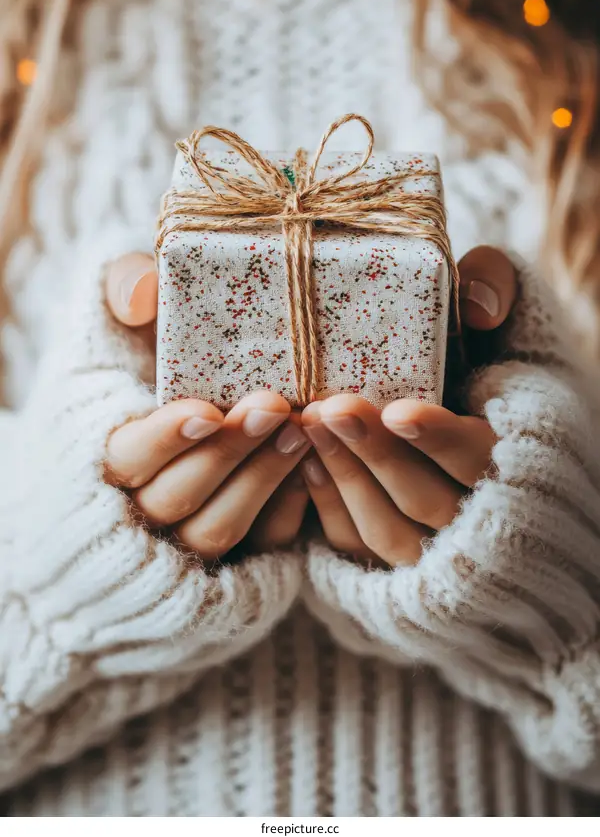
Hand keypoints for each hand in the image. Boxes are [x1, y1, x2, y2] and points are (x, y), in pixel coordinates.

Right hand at [105, 253, 309, 556]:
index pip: (127, 459)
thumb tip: (140, 294)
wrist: (195, 398)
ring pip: (220, 527)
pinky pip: (266, 544)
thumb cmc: (150, 352)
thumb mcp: (131, 312)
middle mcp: (145, 503)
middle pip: (178, 497)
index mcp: (110, 450)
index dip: (163, 440)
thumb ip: (124, 285)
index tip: (205, 410)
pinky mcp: (243, 546)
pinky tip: (317, 464)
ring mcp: (191, 532)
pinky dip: (290, 508)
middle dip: (227, 453)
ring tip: (302, 429)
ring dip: (263, 479)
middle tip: (273, 406)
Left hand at [300, 247, 517, 566]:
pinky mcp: (395, 552)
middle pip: (428, 501)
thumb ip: (498, 286)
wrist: (471, 421)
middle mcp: (480, 512)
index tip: (399, 411)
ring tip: (312, 425)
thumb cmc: (488, 357)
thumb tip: (478, 304)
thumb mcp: (503, 311)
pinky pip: (358, 548)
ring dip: (347, 479)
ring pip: (390, 532)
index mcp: (516, 454)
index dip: (441, 441)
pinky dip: (330, 508)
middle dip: (377, 456)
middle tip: (334, 408)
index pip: (482, 460)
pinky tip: (305, 459)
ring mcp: (437, 542)